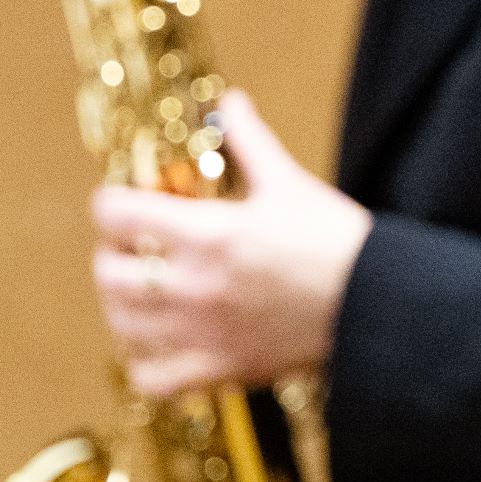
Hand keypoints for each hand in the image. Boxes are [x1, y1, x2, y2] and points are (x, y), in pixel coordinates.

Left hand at [91, 92, 370, 396]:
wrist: (372, 301)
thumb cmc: (335, 240)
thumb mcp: (288, 181)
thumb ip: (248, 140)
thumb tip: (229, 102)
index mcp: (208, 233)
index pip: (117, 215)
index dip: (110, 202)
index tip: (122, 201)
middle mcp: (194, 286)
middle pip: (108, 272)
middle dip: (111, 253)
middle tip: (129, 245)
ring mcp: (202, 333)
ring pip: (122, 324)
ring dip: (120, 303)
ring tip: (137, 291)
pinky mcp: (220, 368)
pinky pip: (152, 379)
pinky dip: (142, 364)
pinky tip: (156, 344)